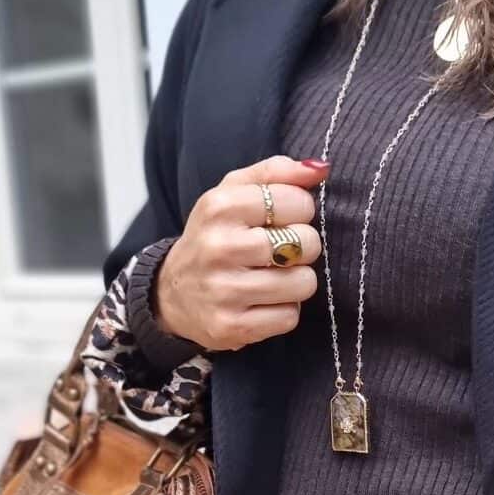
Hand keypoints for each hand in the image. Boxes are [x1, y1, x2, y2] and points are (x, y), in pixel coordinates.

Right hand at [152, 155, 328, 350]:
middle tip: (281, 251)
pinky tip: (263, 303)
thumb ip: (276, 173)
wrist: (172, 292)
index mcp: (220, 206)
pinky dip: (283, 310)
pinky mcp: (231, 326)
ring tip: (273, 277)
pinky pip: (289, 317)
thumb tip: (321, 169)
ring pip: (303, 283)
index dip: (301, 210)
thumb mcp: (233, 193)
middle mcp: (219, 247)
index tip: (283, 219)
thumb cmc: (216, 236)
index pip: (296, 201)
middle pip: (305, 243)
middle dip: (302, 247)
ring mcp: (224, 290)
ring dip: (296, 281)